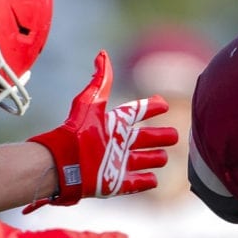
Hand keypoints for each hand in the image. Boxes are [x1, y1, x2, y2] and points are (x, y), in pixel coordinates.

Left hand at [24, 50, 178, 211]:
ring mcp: (117, 165)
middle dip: (159, 137)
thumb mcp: (90, 104)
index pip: (136, 113)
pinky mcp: (115, 184)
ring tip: (164, 158)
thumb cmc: (76, 133)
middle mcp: (117, 144)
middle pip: (144, 139)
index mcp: (113, 124)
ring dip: (154, 159)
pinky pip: (135, 183)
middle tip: (174, 135)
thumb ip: (100, 81)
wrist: (62, 164)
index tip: (164, 104)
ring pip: (143, 161)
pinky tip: (154, 179)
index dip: (150, 108)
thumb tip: (102, 53)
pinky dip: (145, 181)